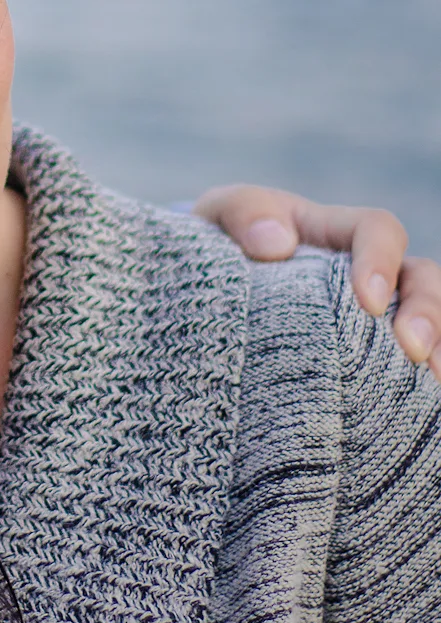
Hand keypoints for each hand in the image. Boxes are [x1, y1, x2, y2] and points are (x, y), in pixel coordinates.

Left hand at [193, 185, 440, 379]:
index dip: (381, 261)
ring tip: (433, 384)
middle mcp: (364, 271)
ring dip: (438, 348)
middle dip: (428, 312)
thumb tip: (278, 244)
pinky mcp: (362, 356)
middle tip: (414, 351)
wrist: (205, 285)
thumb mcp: (221, 214)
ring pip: (427, 322)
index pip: (378, 230)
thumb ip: (243, 212)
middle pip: (420, 278)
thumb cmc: (221, 242)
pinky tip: (421, 410)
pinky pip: (402, 367)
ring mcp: (367, 316)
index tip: (369, 303)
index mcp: (333, 231)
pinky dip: (419, 384)